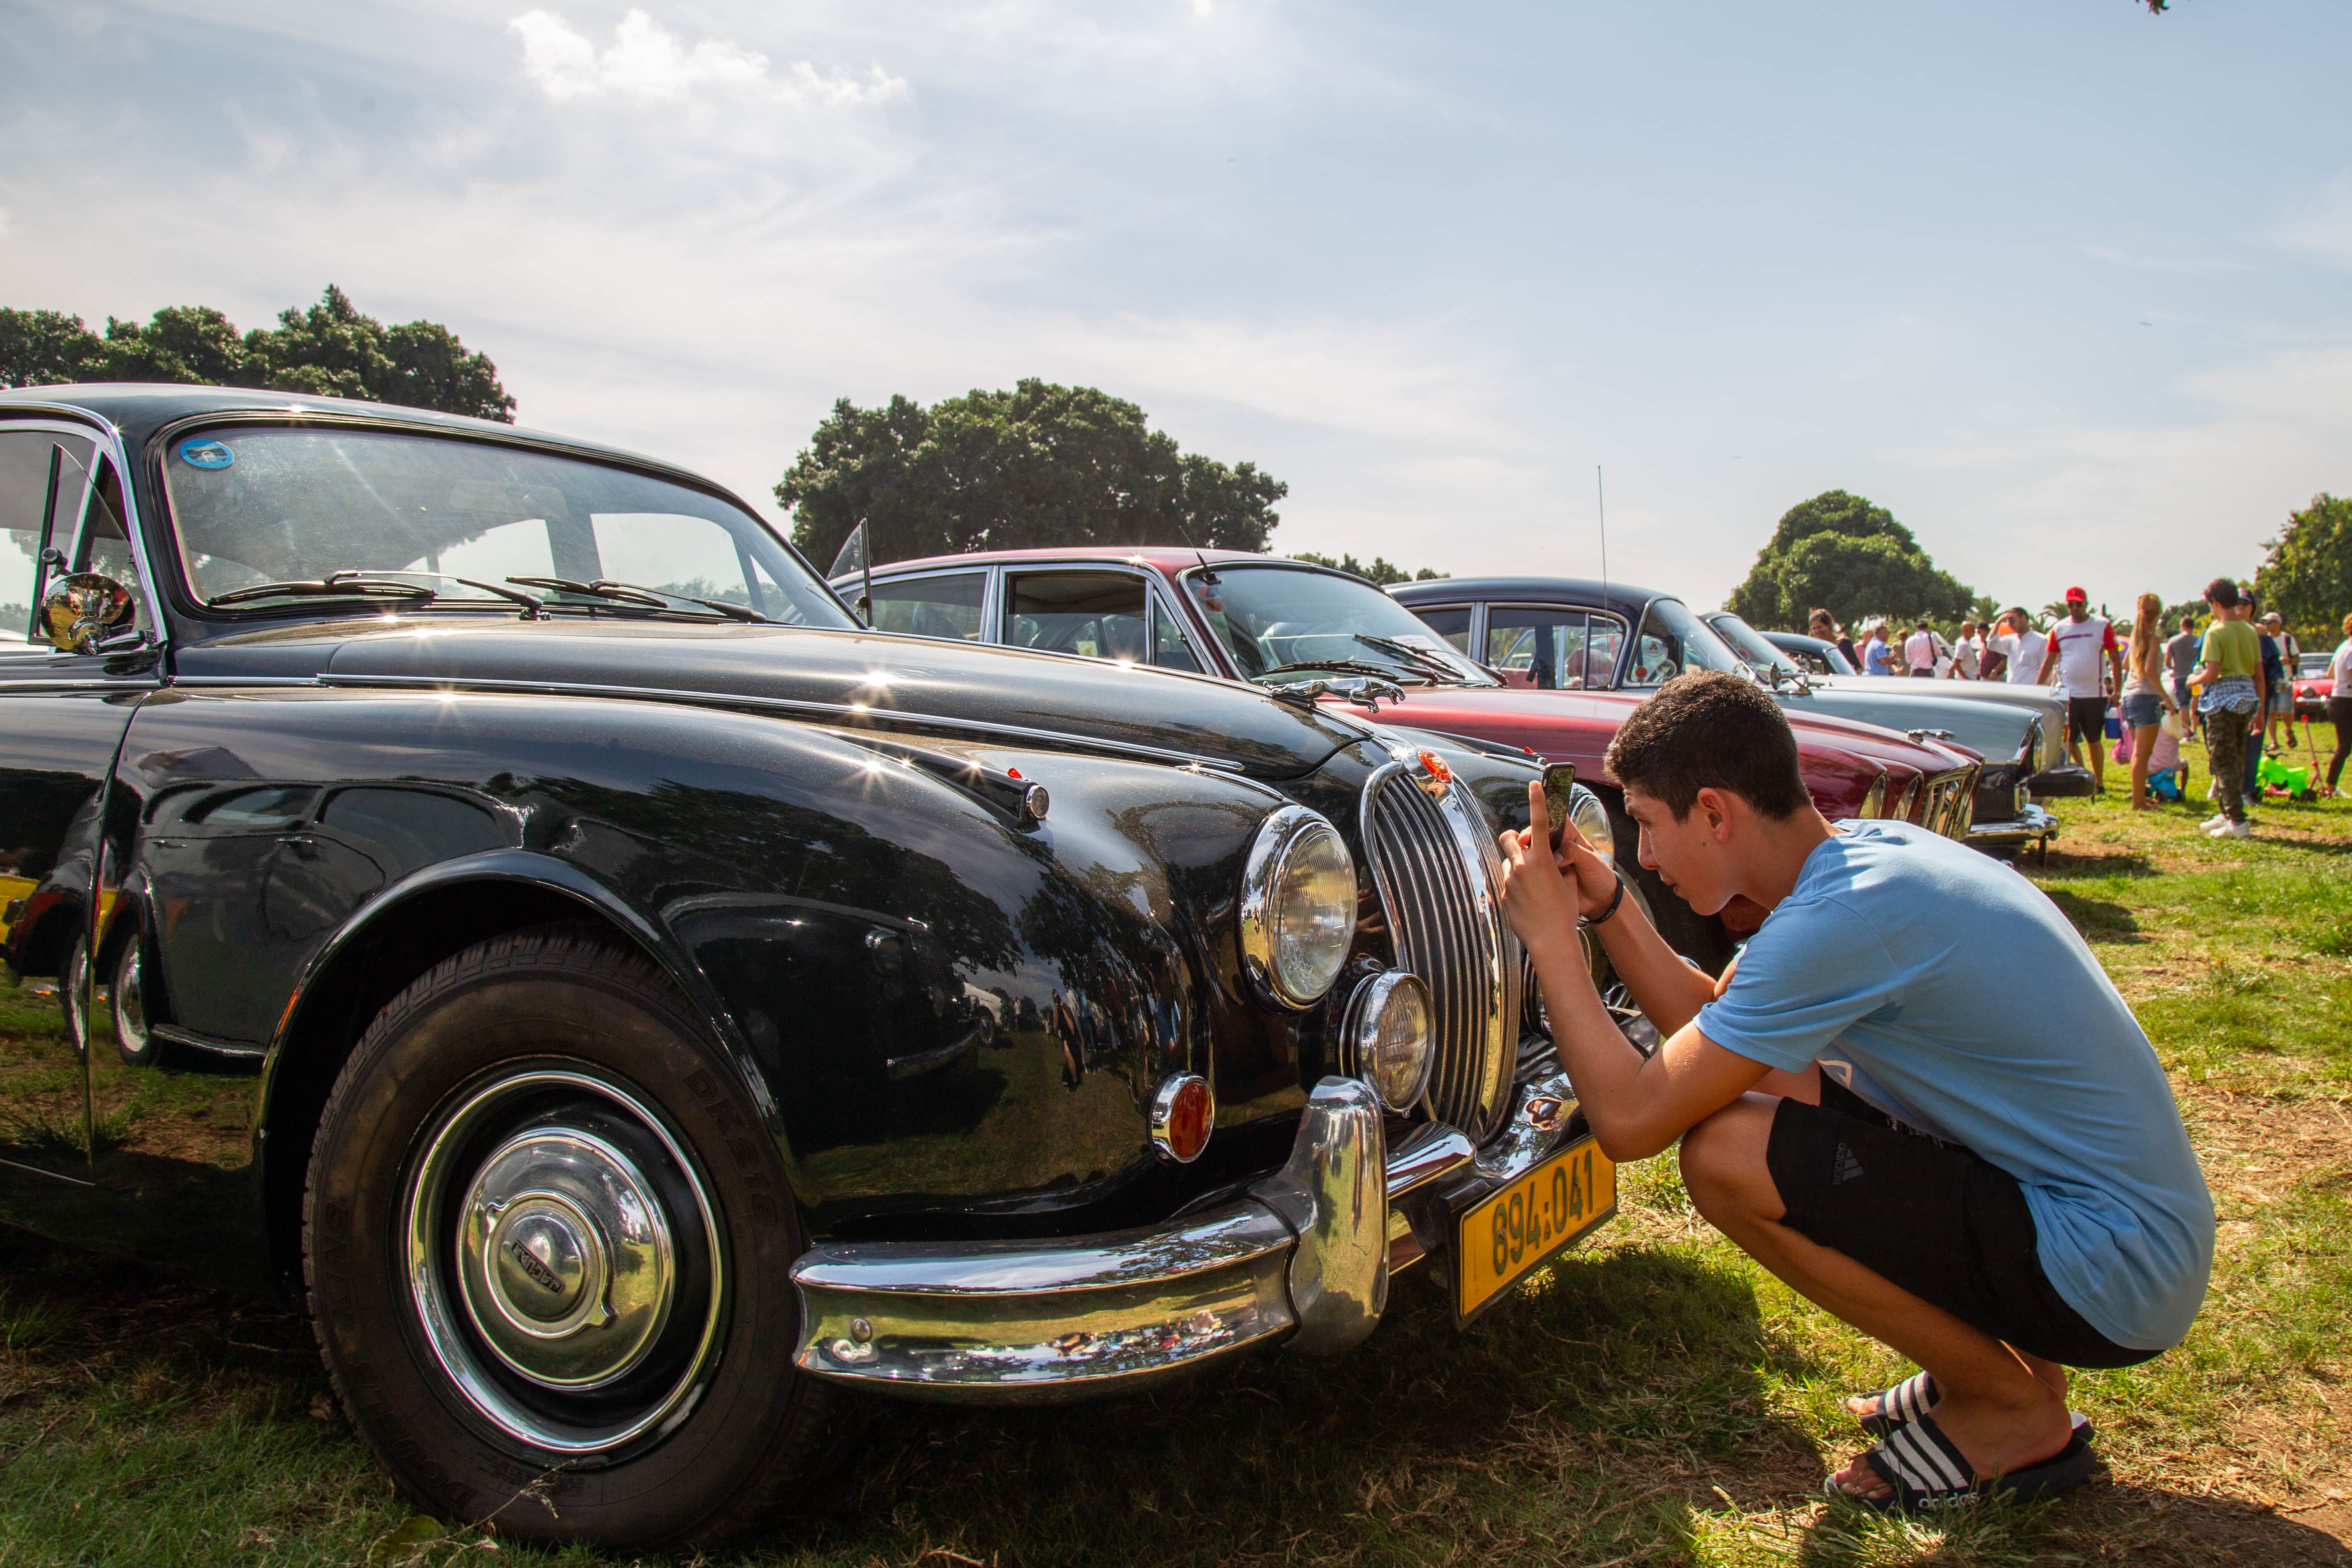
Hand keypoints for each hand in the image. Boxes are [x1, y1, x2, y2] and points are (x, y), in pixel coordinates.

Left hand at [1496, 779, 1618, 960]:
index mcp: (1542, 860)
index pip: (1540, 823)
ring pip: (1508, 863)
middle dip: (1515, 839)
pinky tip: (1528, 903)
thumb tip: (1555, 858)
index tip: (1535, 785)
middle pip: (1510, 839)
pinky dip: (1516, 887)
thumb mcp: (1568, 884)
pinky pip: (1507, 883)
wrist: (1550, 940)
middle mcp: (1522, 866)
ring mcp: (1509, 881)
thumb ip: (1560, 865)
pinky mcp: (1502, 895)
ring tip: (1533, 888)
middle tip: (1524, 848)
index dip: (1538, 801)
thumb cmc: (1565, 912)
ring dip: (1518, 867)